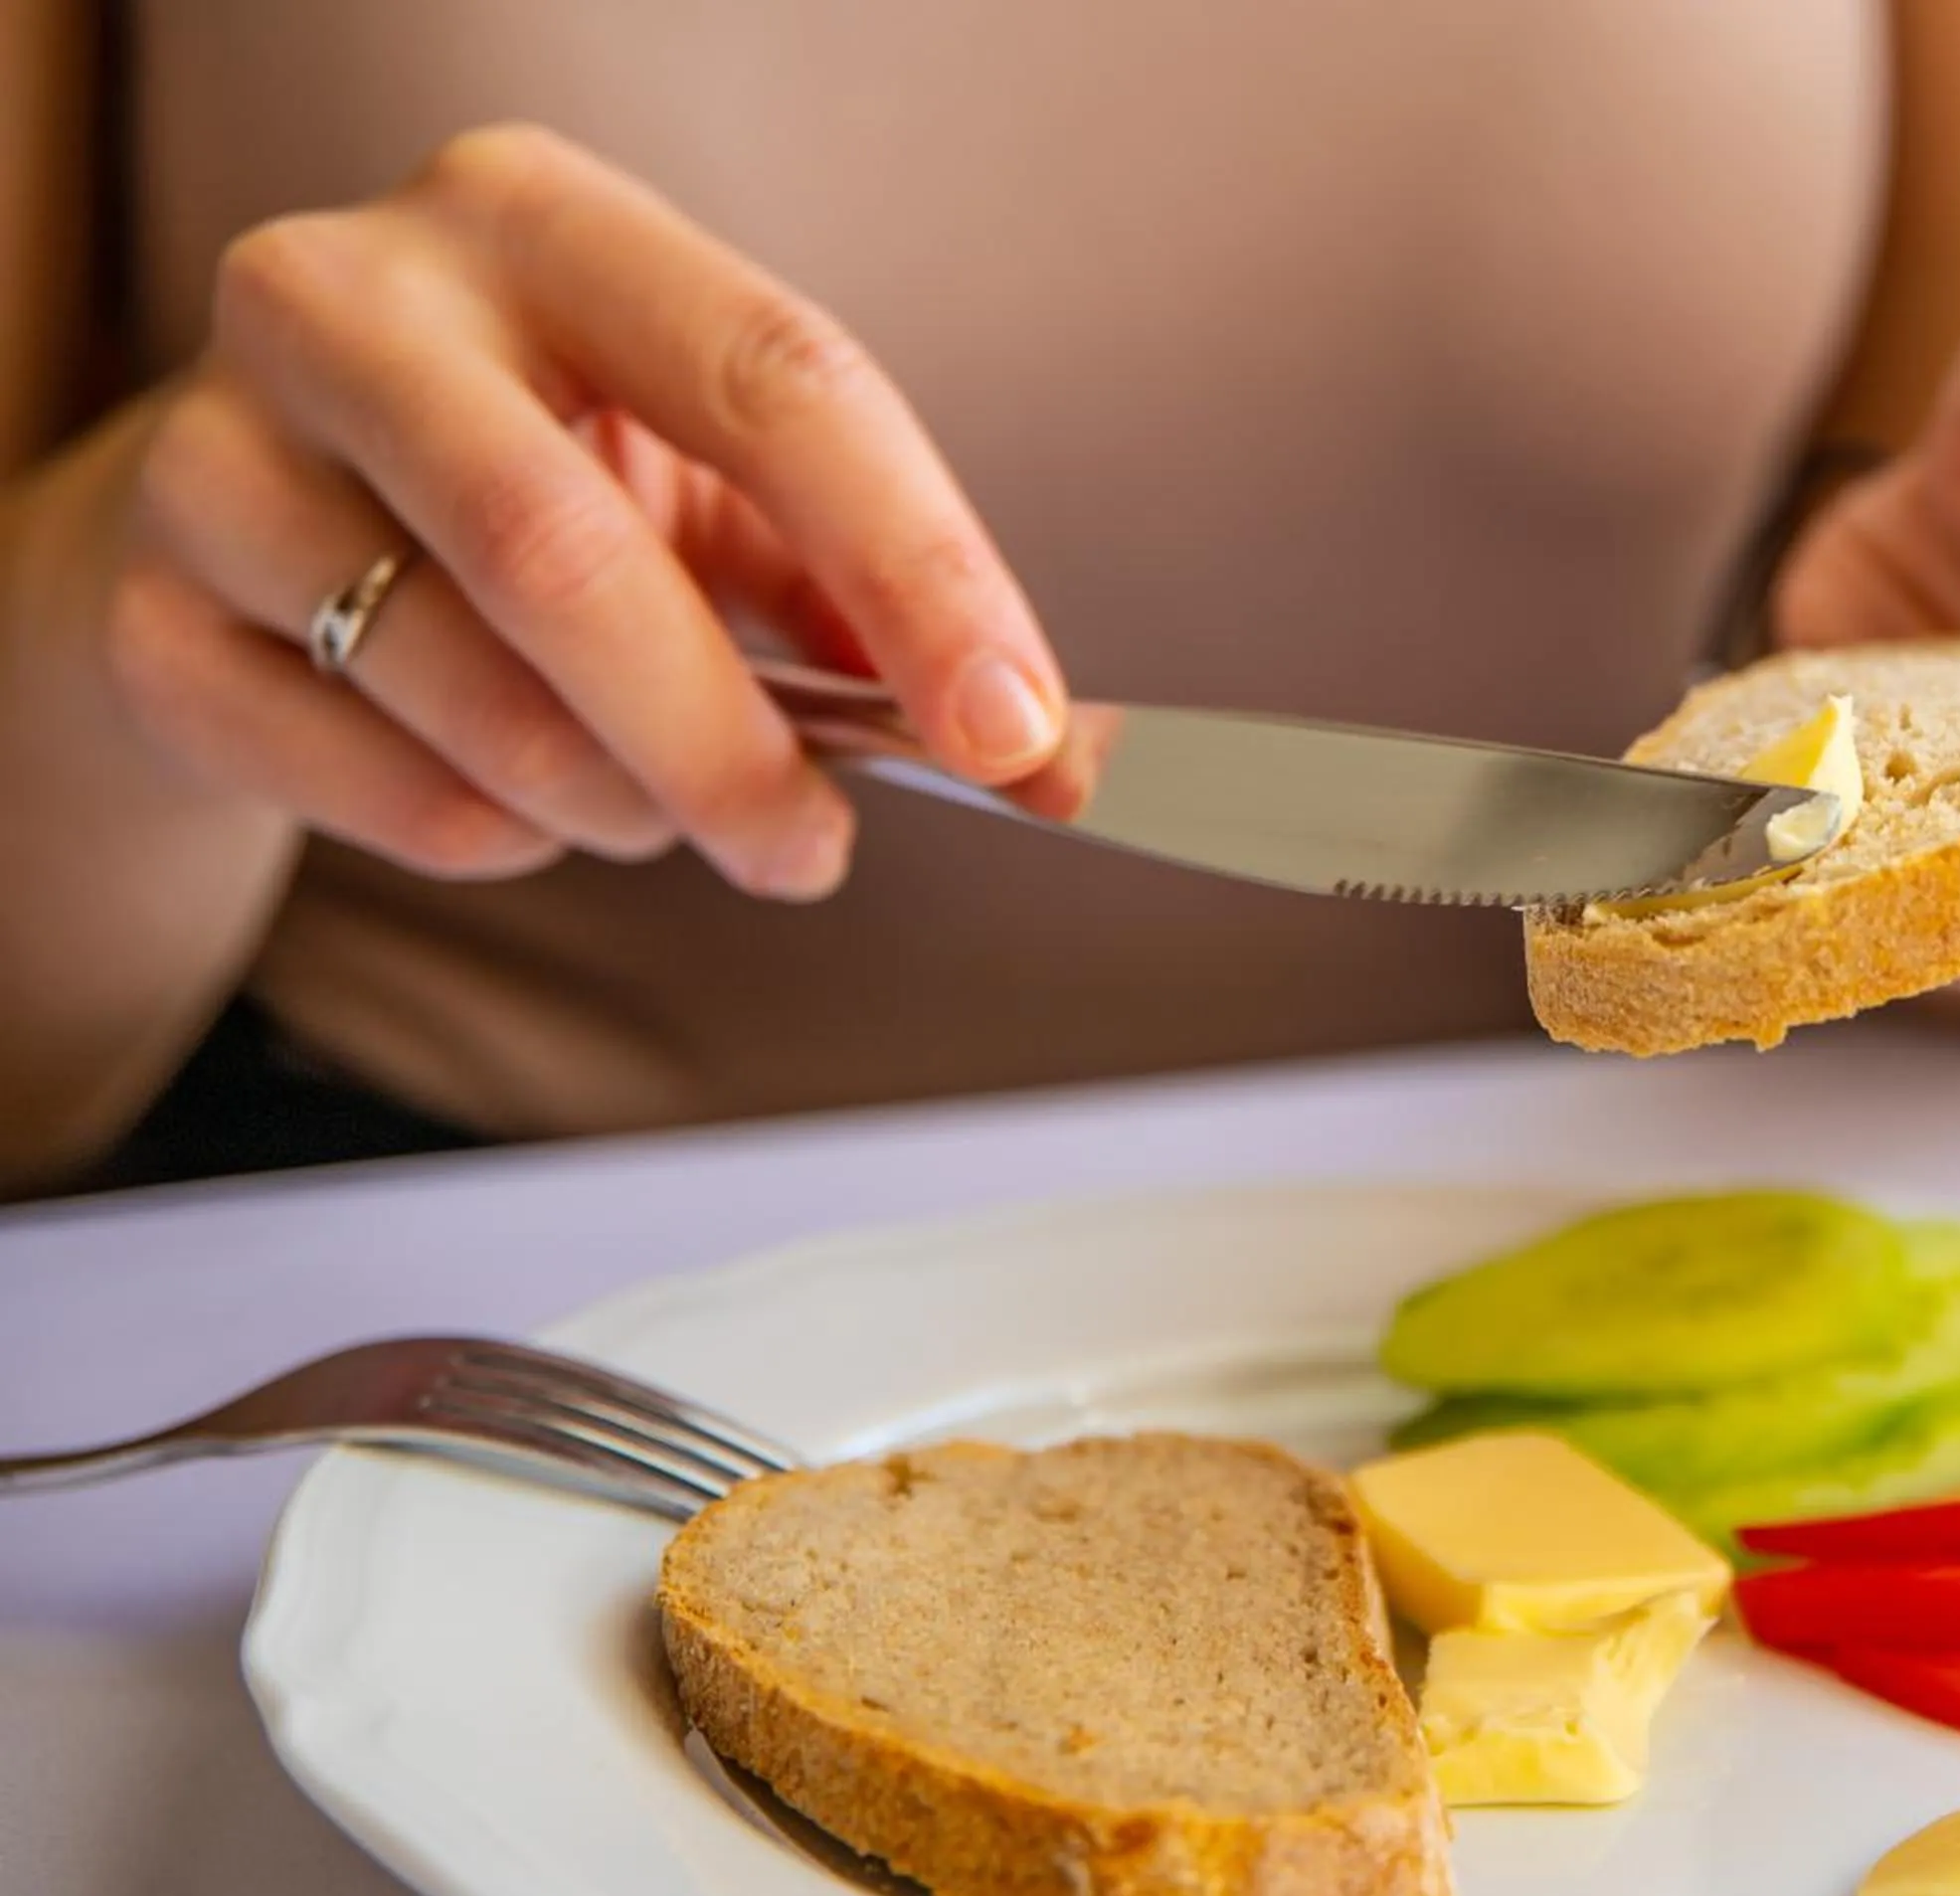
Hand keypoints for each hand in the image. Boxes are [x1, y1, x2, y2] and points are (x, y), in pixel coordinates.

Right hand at [99, 123, 1064, 897]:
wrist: (261, 506)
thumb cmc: (539, 468)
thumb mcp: (703, 477)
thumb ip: (864, 587)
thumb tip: (1045, 748)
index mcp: (542, 221)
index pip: (776, 378)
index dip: (918, 569)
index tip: (1016, 730)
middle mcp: (353, 300)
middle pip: (569, 552)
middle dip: (730, 743)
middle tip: (816, 850)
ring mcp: (218, 455)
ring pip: (469, 695)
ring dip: (620, 801)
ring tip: (670, 806)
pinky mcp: (152, 620)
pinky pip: (382, 791)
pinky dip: (503, 835)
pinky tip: (527, 797)